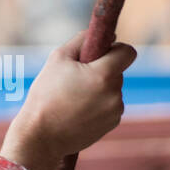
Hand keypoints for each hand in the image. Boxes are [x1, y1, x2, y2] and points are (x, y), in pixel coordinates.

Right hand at [0, 30, 136, 169]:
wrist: (41, 134)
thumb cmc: (46, 93)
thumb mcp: (58, 58)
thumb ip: (82, 40)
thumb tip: (108, 35)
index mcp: (104, 75)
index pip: (128, 52)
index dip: (116, 48)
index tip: (101, 52)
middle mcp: (115, 93)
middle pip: (116, 71)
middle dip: (101, 69)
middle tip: (75, 77)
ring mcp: (115, 111)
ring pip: (112, 89)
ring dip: (99, 87)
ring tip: (72, 96)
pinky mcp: (112, 124)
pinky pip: (109, 105)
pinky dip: (98, 104)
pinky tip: (77, 110)